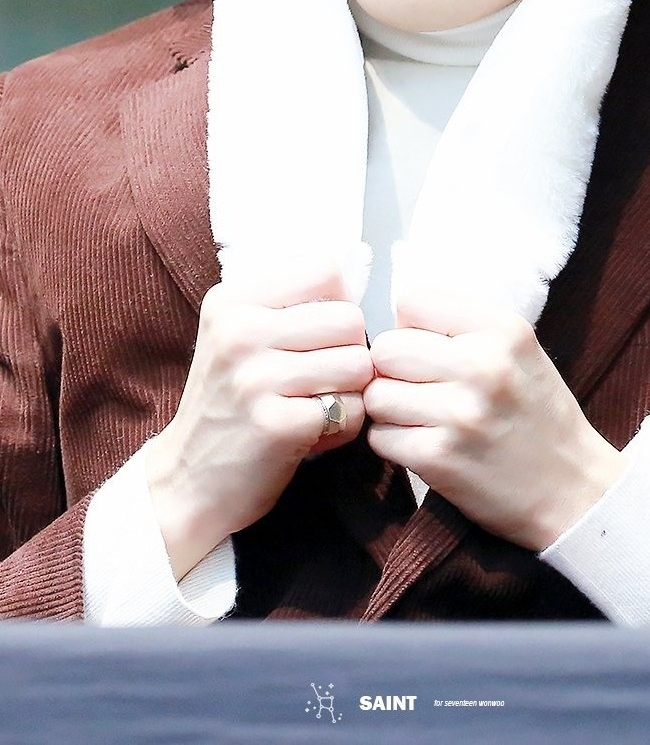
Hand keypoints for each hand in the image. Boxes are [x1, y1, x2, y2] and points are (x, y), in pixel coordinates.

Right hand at [145, 261, 372, 579]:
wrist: (186, 482)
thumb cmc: (228, 405)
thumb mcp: (235, 337)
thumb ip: (286, 308)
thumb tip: (354, 286)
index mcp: (231, 302)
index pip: (325, 272)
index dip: (339, 303)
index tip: (323, 334)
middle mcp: (239, 332)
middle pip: (349, 319)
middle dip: (352, 351)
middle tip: (325, 377)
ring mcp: (256, 379)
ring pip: (358, 364)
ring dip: (353, 391)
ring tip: (321, 404)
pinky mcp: (276, 425)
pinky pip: (351, 410)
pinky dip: (345, 425)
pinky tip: (316, 433)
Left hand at [364, 291, 625, 549]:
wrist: (574, 490)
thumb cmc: (538, 414)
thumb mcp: (520, 349)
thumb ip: (463, 324)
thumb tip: (395, 318)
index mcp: (504, 329)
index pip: (413, 300)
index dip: (412, 326)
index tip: (430, 348)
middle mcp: (483, 365)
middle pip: (387, 348)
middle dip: (394, 369)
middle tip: (420, 387)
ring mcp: (460, 414)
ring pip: (377, 394)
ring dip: (391, 408)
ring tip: (423, 417)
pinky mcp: (439, 459)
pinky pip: (379, 436)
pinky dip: (394, 442)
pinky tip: (425, 444)